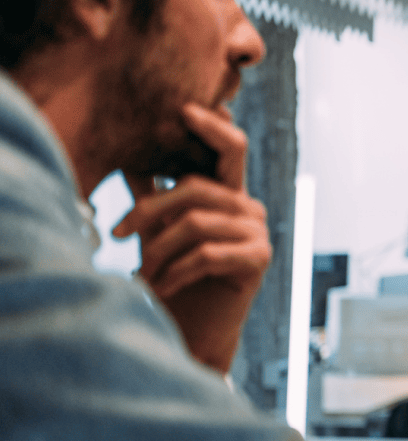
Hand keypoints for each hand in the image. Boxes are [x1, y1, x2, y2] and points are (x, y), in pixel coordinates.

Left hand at [114, 104, 271, 373]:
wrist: (198, 330)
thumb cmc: (178, 279)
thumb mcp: (160, 233)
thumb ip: (153, 198)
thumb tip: (128, 161)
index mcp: (230, 194)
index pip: (230, 149)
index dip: (212, 127)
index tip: (183, 109)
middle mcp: (249, 208)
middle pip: (196, 188)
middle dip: (148, 210)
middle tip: (116, 234)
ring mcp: (258, 232)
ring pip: (196, 223)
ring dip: (157, 250)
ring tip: (141, 274)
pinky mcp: (258, 259)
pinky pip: (207, 253)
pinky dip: (176, 271)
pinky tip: (162, 286)